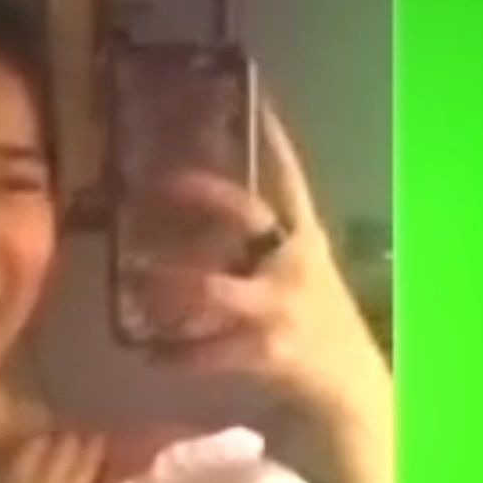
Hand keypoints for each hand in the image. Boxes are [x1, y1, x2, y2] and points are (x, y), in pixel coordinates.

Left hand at [139, 104, 392, 437]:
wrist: (350, 388)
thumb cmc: (320, 325)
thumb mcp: (305, 275)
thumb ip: (266, 248)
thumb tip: (208, 223)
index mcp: (305, 242)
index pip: (291, 180)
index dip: (274, 138)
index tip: (256, 94)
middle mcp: (292, 266)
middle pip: (244, 214)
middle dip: (200, 194)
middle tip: (153, 183)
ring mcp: (279, 308)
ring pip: (210, 288)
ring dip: (166, 283)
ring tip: (132, 275)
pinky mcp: (265, 352)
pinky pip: (205, 351)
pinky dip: (173, 354)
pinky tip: (149, 353)